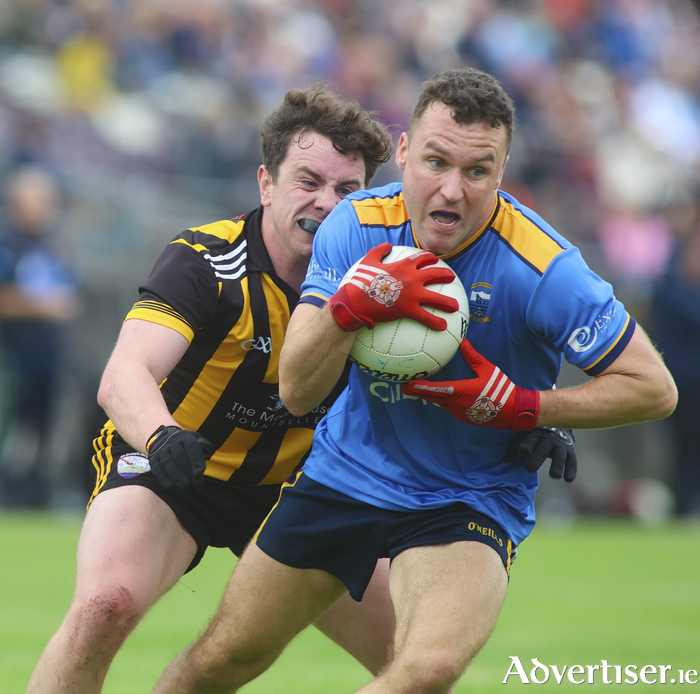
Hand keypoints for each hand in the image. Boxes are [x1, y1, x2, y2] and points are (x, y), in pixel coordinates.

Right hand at [146, 425, 212, 488]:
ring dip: (177, 476)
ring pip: (168, 463)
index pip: (192, 446)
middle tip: (197, 484)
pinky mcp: (154, 459)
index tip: (200, 472)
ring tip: (185, 487)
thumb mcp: (197, 439)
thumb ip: (204, 445)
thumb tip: (208, 454)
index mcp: (185, 437)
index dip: (196, 459)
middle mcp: (172, 442)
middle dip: (188, 472)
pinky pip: (157, 469)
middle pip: (179, 456)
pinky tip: (171, 486)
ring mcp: (162, 450)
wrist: (163, 437)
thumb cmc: (186, 443)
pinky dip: (164, 478)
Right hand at [328, 242, 457, 331]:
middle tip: (451, 277)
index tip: (435, 259)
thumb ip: (379, 251)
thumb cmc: (361, 281)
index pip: (422, 258)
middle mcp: (413, 278)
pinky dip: (435, 323)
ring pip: (436, 298)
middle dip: (446, 275)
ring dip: (447, 302)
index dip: (430, 258)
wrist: (357, 299)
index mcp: (404, 266)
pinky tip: (442, 327)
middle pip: (435, 274)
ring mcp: (413, 294)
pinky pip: (426, 317)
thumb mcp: (368, 260)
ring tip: (455, 306)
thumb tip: (387, 245)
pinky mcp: (409, 309)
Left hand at [402, 339, 538, 429]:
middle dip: (418, 392)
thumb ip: (473, 357)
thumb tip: (463, 343)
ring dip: (429, 397)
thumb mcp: (487, 369)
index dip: (421, 387)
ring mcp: (459, 413)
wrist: (513, 410)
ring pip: (440, 404)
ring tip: (417, 390)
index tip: (409, 385)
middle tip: (405, 387)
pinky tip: (437, 396)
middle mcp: (457, 404)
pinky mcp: (464, 418)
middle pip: (433, 398)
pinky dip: (441, 401)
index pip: (436, 390)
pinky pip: (448, 408)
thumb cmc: (500, 388)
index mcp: (461, 392)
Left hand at [504, 427, 576, 481]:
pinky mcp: (571, 452)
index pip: (529, 440)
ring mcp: (560, 445)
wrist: (558, 425)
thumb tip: (506, 459)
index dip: (526, 446)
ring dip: (557, 465)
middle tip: (529, 468)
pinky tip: (568, 479)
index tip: (522, 452)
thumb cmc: (536, 436)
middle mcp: (548, 439)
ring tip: (554, 476)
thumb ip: (515, 448)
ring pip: (559, 455)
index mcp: (534, 435)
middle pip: (543, 449)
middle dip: (537, 458)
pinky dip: (571, 470)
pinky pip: (572, 461)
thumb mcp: (524, 438)